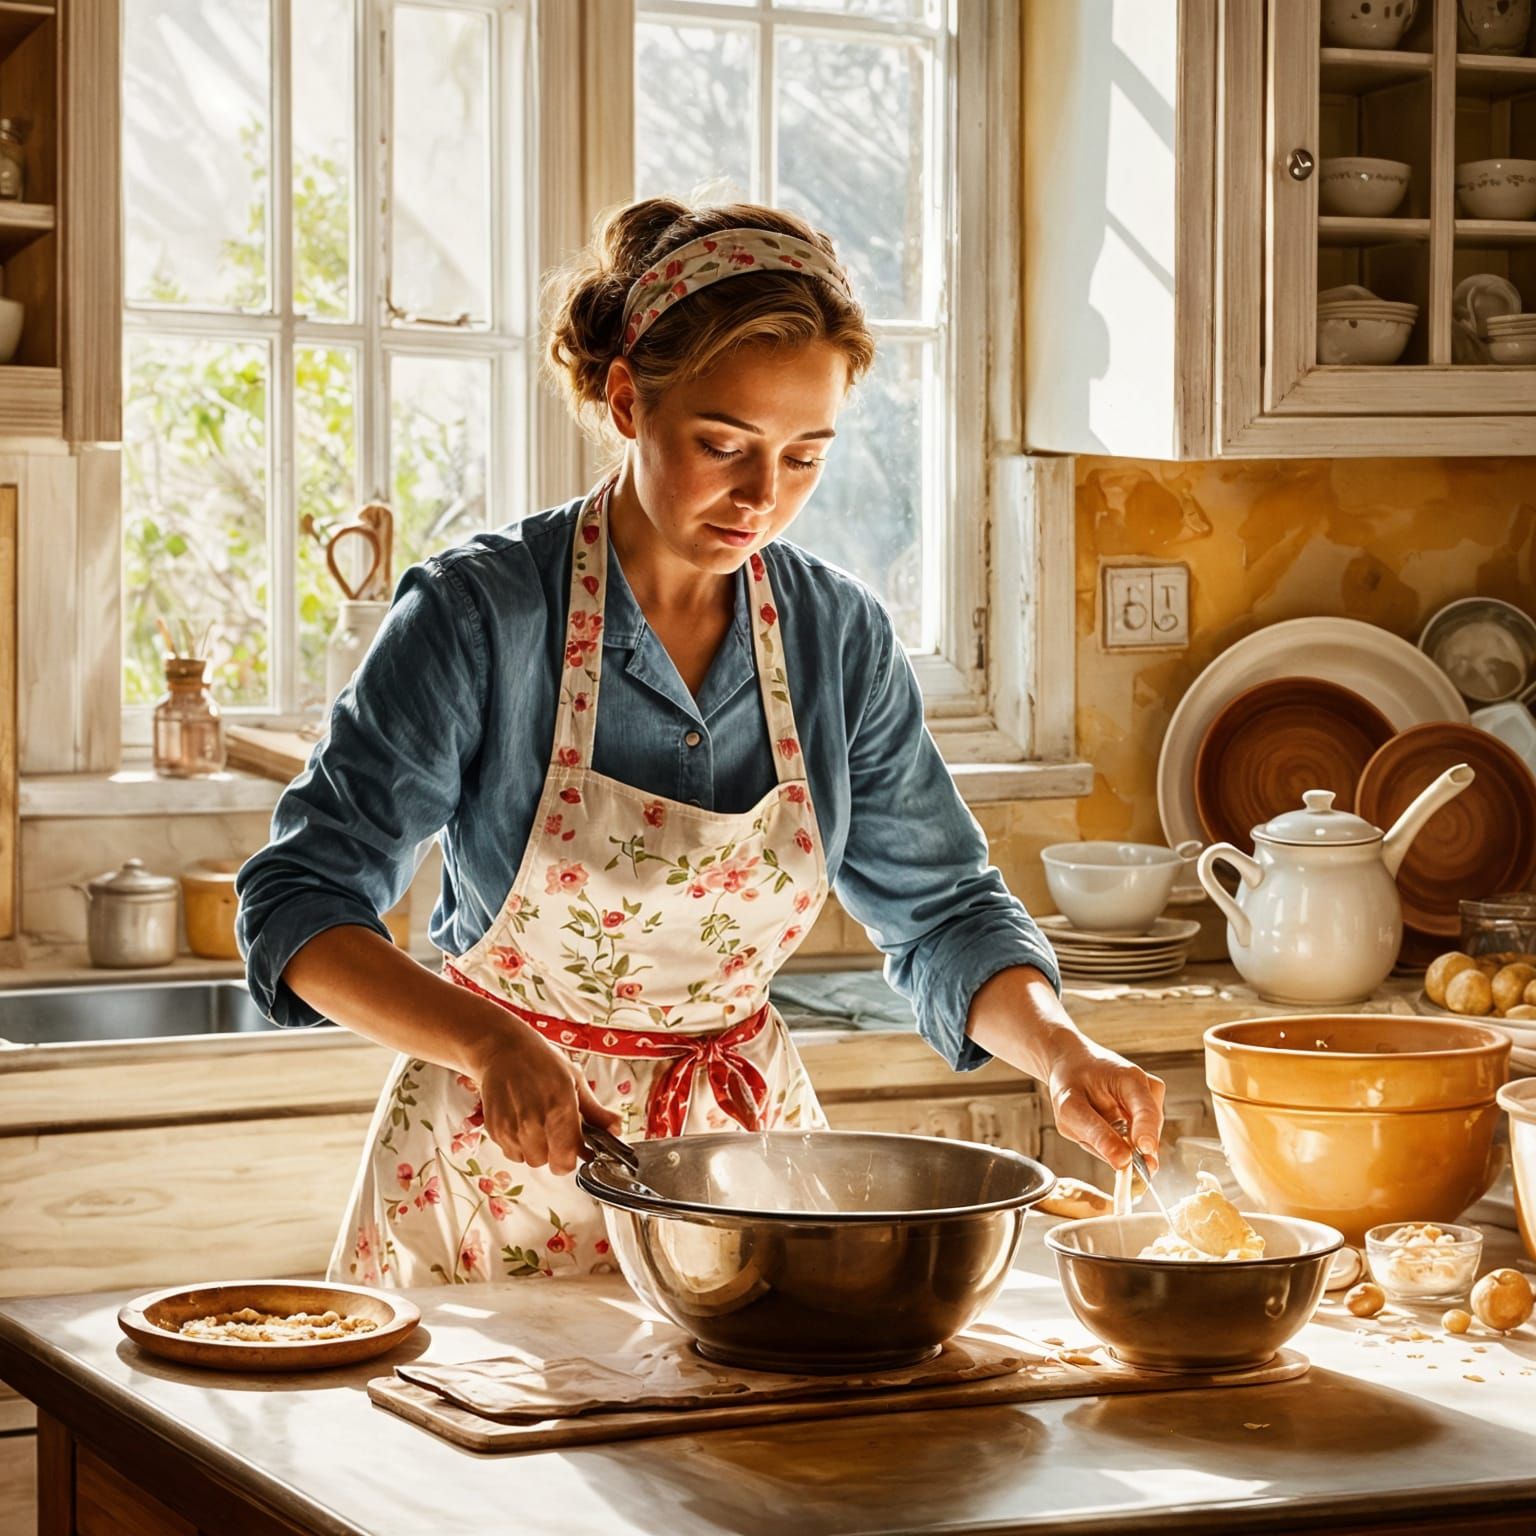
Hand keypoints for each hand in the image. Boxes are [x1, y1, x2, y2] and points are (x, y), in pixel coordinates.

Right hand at [466, 1011, 624, 1176]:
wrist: (504, 1050)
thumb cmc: (542, 1062)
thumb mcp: (576, 1081)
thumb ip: (596, 1112)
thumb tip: (616, 1130)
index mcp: (559, 1109)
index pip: (565, 1161)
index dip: (572, 1158)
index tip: (575, 1148)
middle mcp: (533, 1122)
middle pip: (546, 1163)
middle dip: (554, 1152)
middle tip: (554, 1129)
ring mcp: (510, 1127)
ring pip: (528, 1160)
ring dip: (535, 1148)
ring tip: (537, 1123)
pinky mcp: (494, 1128)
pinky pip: (510, 1152)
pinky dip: (517, 1143)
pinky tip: (521, 1121)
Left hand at [1045, 1037, 1164, 1171]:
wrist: (1072, 1062)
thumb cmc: (1070, 1078)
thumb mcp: (1070, 1106)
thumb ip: (1095, 1134)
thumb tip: (1123, 1162)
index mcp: (1131, 1079)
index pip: (1147, 1112)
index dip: (1147, 1135)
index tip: (1145, 1153)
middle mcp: (1147, 1090)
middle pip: (1145, 1135)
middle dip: (1115, 1146)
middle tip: (1085, 1135)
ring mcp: (1149, 1103)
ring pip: (1137, 1143)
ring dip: (1112, 1143)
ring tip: (1089, 1121)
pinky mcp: (1145, 1115)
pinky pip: (1133, 1141)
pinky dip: (1113, 1140)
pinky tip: (1099, 1123)